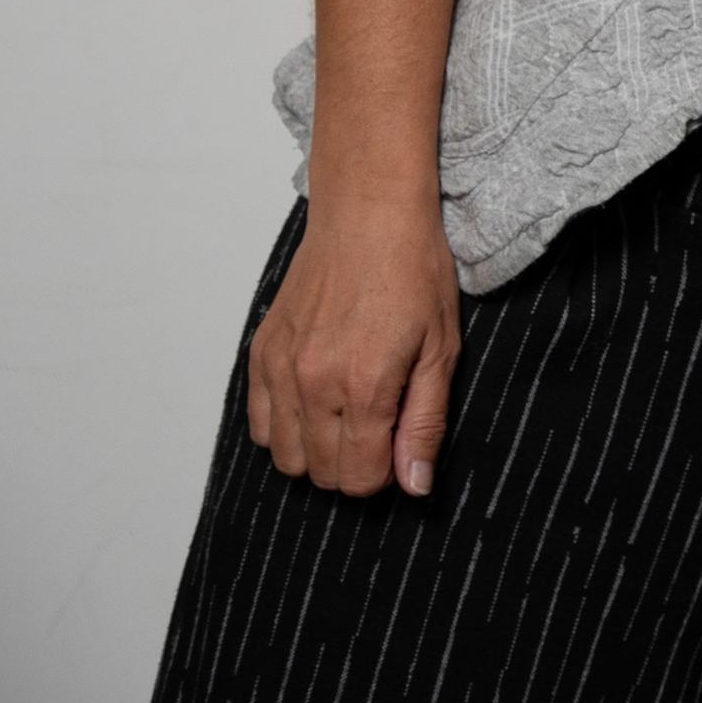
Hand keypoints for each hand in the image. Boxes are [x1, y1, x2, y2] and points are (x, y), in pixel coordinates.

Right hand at [247, 195, 461, 497]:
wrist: (369, 216)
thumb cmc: (414, 273)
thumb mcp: (443, 349)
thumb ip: (425, 423)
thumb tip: (414, 486)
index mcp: (363, 387)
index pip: (358, 480)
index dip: (386, 473)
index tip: (400, 444)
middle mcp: (311, 385)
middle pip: (322, 473)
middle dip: (355, 464)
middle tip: (381, 425)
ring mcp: (279, 370)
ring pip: (285, 457)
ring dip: (319, 450)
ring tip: (350, 413)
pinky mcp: (260, 355)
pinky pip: (259, 425)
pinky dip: (285, 427)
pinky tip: (317, 400)